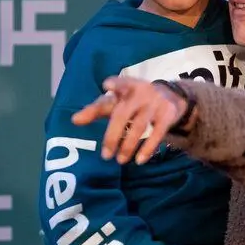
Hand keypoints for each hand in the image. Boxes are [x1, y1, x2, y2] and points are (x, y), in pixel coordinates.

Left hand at [72, 77, 186, 164]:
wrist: (171, 96)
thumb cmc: (134, 100)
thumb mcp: (117, 101)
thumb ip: (96, 110)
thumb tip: (74, 120)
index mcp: (127, 87)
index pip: (120, 84)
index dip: (115, 84)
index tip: (106, 85)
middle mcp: (141, 92)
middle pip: (123, 114)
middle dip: (113, 136)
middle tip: (105, 156)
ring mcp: (155, 103)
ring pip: (139, 127)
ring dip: (128, 146)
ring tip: (120, 161)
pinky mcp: (167, 115)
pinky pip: (157, 134)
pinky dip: (147, 149)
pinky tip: (139, 160)